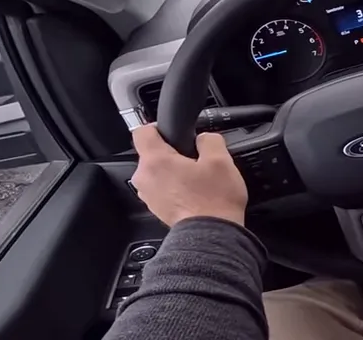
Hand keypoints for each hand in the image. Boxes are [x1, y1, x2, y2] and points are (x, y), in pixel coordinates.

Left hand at [130, 125, 247, 227]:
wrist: (211, 235)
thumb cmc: (214, 201)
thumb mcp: (221, 159)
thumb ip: (210, 139)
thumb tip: (204, 138)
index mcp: (155, 161)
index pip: (142, 132)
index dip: (158, 127)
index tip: (171, 130)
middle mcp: (145, 178)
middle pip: (151, 153)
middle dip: (171, 153)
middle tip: (195, 159)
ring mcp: (149, 195)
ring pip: (157, 172)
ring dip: (173, 171)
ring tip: (196, 178)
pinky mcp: (156, 208)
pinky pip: (161, 188)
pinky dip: (174, 187)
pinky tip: (193, 191)